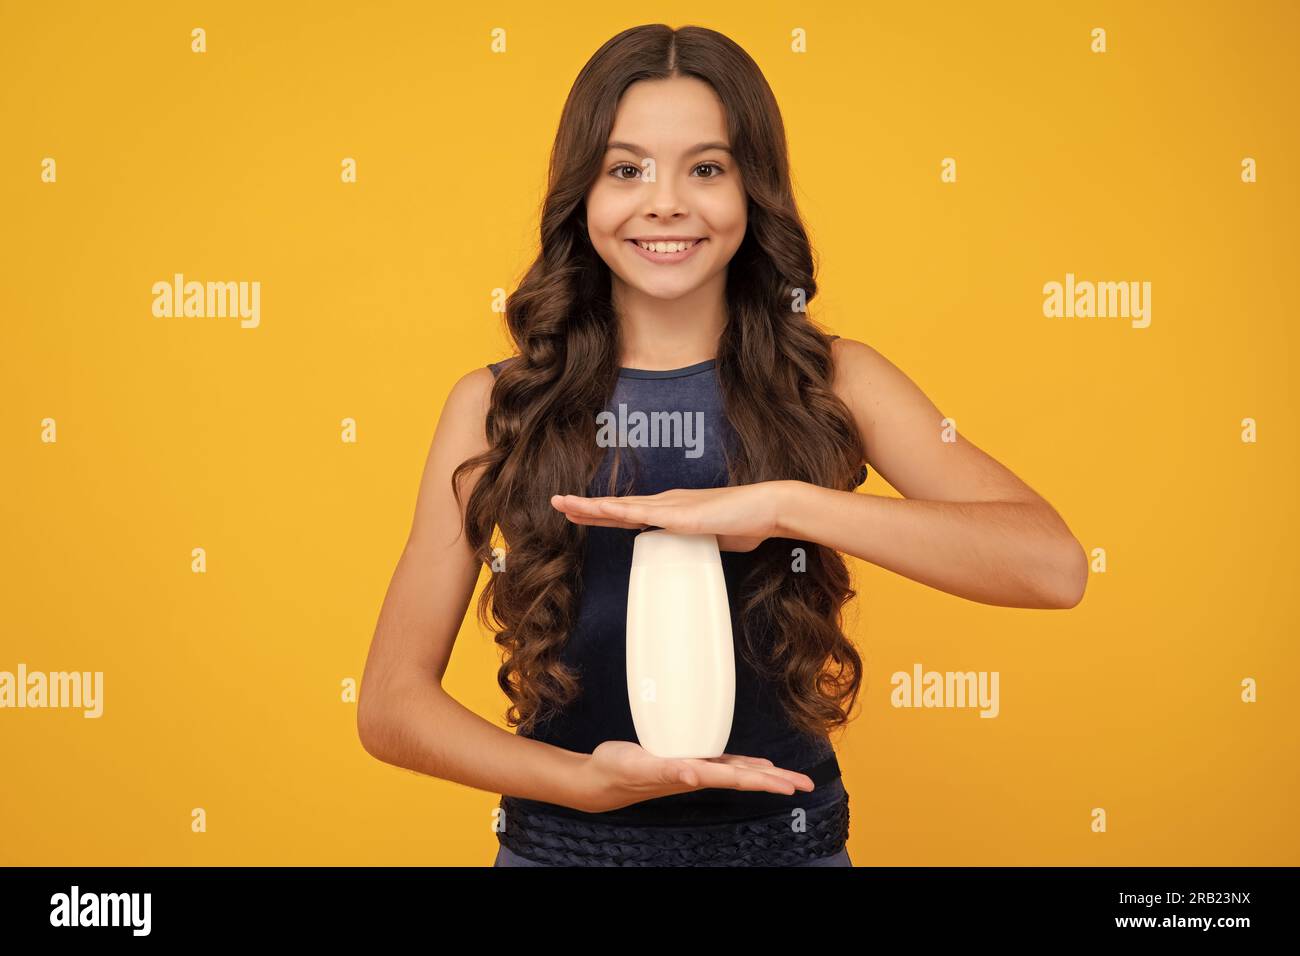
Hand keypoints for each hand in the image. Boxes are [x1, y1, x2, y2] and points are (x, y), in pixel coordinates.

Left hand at [550, 482, 789, 552]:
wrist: (767, 510)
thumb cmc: (746, 523)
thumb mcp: (712, 538)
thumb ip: (696, 542)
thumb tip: (689, 552)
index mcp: (672, 509)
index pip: (630, 512)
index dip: (603, 513)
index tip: (581, 512)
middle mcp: (666, 503)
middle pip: (617, 507)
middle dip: (586, 507)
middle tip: (559, 503)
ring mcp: (670, 506)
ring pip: (621, 506)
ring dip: (591, 506)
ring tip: (564, 503)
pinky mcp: (678, 514)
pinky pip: (640, 513)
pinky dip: (616, 510)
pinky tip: (598, 508)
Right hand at [576, 741, 816, 813]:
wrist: (601, 778)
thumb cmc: (618, 769)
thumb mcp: (640, 765)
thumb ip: (667, 769)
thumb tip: (693, 775)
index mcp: (692, 773)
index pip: (736, 777)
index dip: (765, 780)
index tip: (791, 786)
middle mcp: (698, 773)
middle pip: (744, 777)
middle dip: (776, 781)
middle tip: (806, 784)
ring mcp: (693, 769)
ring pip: (736, 772)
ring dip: (763, 775)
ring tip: (789, 778)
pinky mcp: (685, 760)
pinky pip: (721, 764)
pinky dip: (742, 765)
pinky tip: (752, 766)